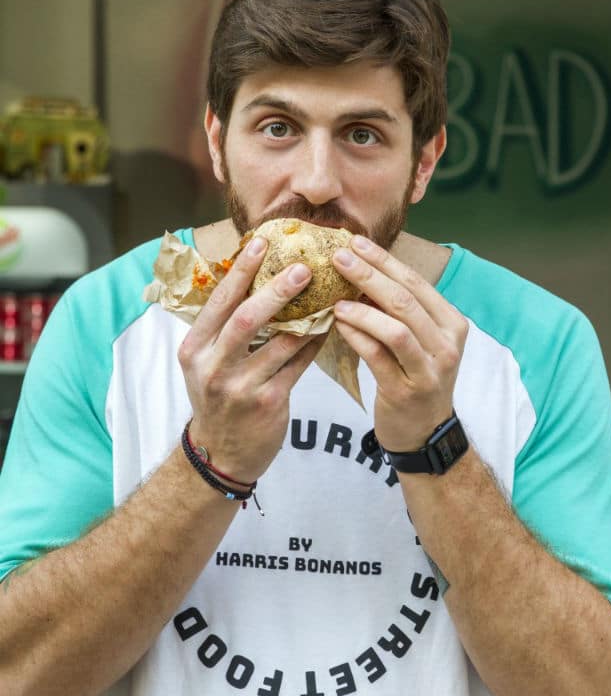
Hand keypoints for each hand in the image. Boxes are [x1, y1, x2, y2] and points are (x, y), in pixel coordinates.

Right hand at [178, 236, 321, 481]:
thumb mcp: (206, 362)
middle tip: (306, 267)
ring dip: (308, 315)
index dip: (241, 270)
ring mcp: (240, 387)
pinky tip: (329, 326)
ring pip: (281, 341)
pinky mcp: (269, 403)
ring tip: (330, 292)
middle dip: (278, 289)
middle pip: (247, 317)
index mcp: (194, 348)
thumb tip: (256, 278)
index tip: (262, 242)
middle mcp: (212, 366)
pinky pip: (299, 364)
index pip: (219, 301)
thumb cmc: (218, 398)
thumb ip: (224, 328)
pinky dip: (315, 342)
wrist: (222, 453)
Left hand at [332, 235, 467, 452]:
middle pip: (405, 300)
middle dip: (369, 274)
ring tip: (334, 298)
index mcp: (452, 323)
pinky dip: (357, 336)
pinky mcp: (406, 391)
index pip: (416, 282)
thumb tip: (360, 270)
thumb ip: (400, 310)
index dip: (384, 260)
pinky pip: (378, 356)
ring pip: (395, 328)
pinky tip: (338, 324)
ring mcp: (429, 369)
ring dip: (362, 309)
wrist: (424, 432)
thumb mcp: (420, 340)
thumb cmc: (415, 377)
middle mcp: (447, 344)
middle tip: (338, 257)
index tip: (354, 242)